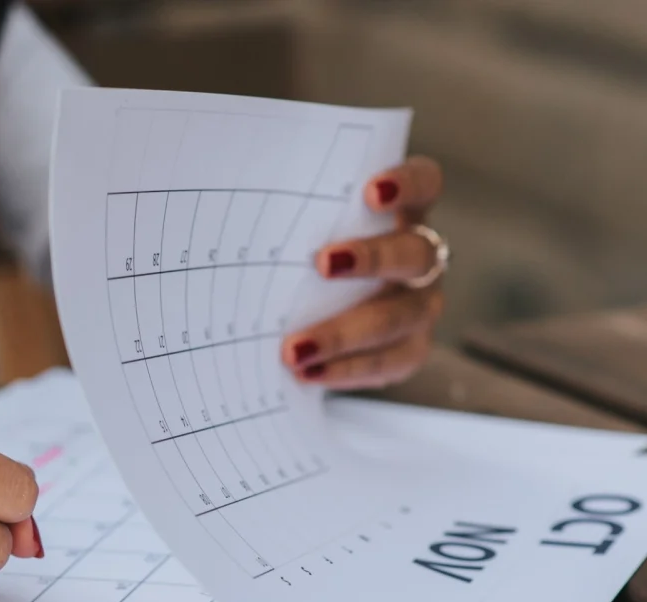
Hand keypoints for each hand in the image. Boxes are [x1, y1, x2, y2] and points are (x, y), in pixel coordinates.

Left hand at [281, 156, 445, 388]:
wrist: (315, 309)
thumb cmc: (306, 253)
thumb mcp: (300, 224)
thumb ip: (287, 209)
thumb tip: (223, 188)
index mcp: (403, 213)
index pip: (424, 185)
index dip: (406, 184)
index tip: (371, 192)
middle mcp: (422, 257)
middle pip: (415, 253)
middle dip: (371, 259)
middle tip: (322, 263)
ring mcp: (420, 305)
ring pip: (399, 318)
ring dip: (345, 333)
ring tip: (295, 349)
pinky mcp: (409, 349)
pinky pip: (386, 364)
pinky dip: (345, 370)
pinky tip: (307, 373)